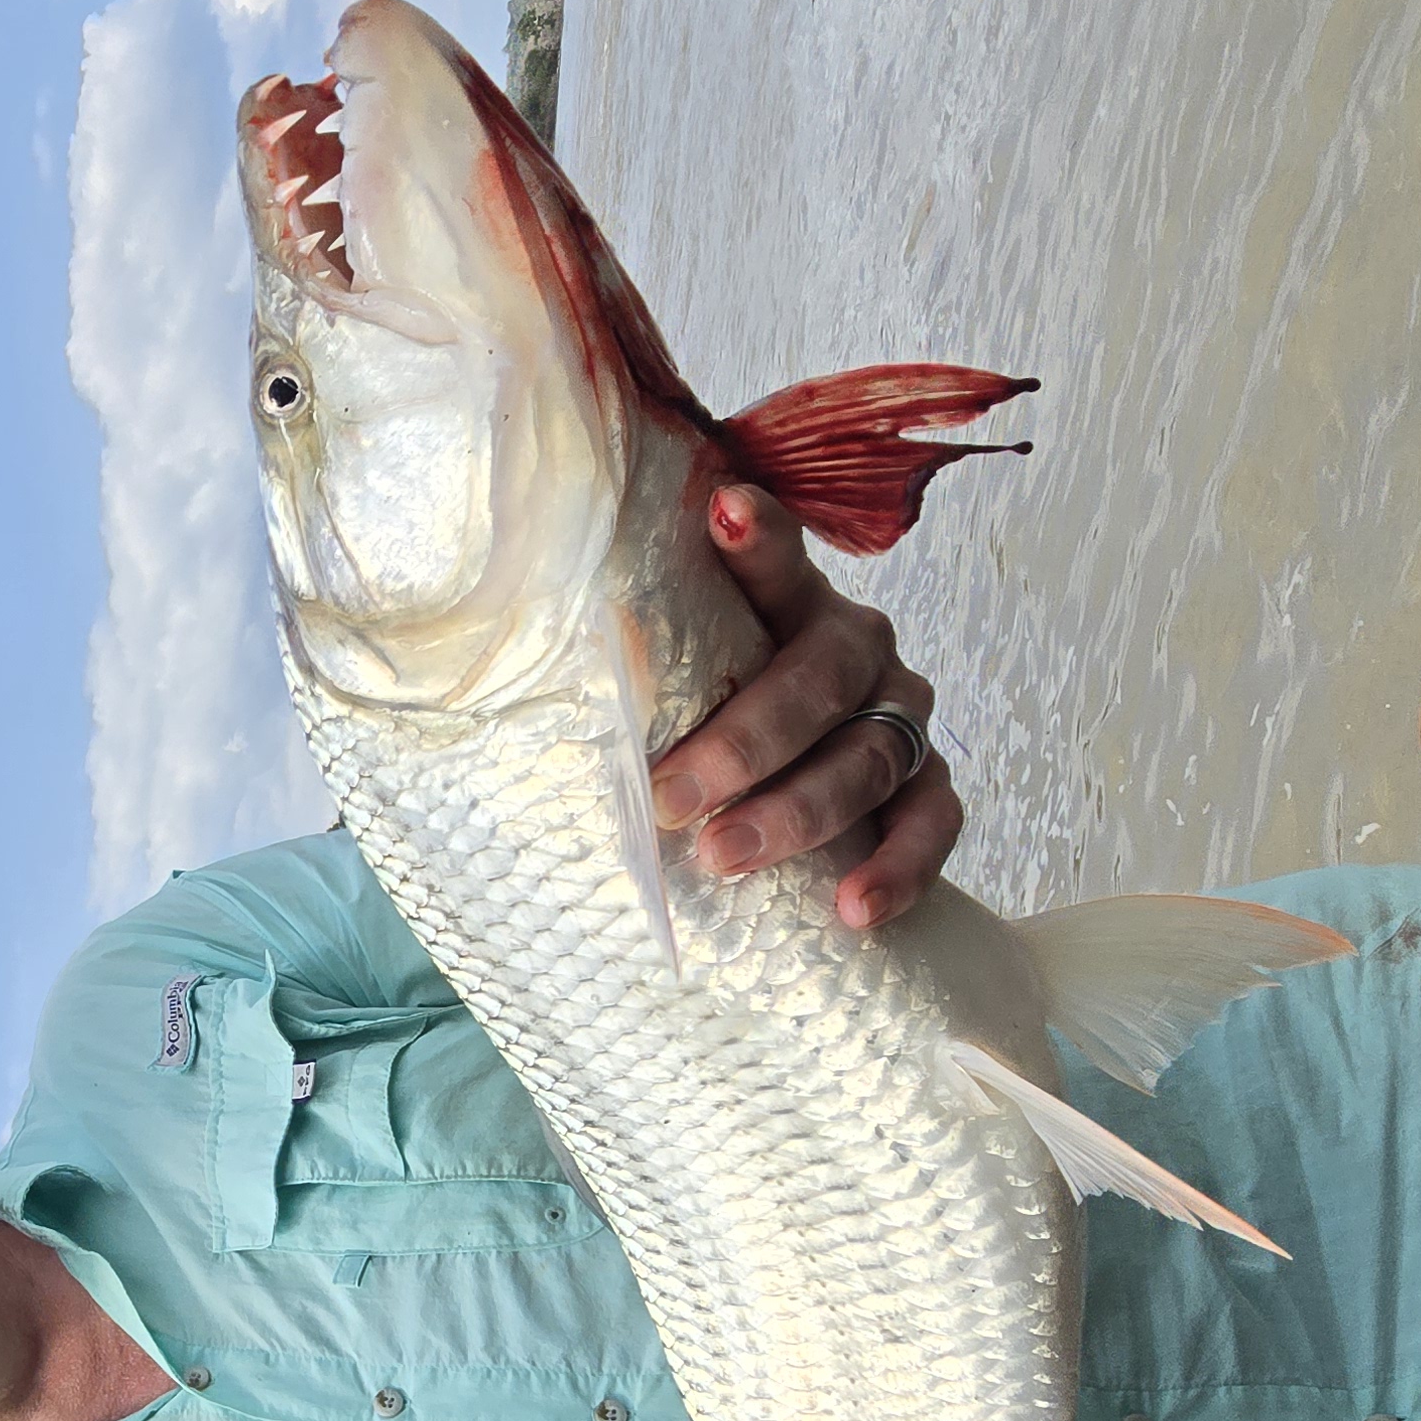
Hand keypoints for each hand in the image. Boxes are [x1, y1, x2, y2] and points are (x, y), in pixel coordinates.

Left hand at [646, 485, 961, 929]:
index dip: (759, 539)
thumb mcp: (664, 677)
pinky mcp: (928, 784)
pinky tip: (854, 910)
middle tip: (669, 800)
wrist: (779, 779)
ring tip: (727, 858)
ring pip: (871, 758)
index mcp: (791, 603)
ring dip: (800, 813)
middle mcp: (858, 647)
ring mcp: (901, 716)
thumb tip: (485, 660)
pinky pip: (934, 823)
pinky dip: (900, 867)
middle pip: (818, 683)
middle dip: (743, 744)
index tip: (723, 509)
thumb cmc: (705, 716)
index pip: (778, 561)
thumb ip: (618, 659)